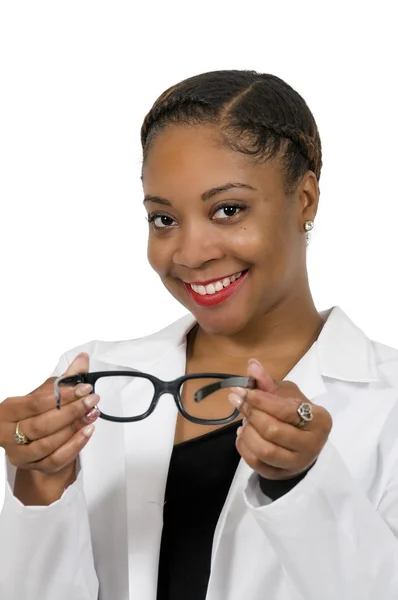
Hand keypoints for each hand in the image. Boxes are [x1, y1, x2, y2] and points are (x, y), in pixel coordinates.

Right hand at [0, 353, 98, 500]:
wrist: (33, 441)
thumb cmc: (37, 414)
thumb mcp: (47, 393)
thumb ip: (65, 379)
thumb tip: (83, 359)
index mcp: (8, 410)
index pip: (35, 403)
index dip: (62, 395)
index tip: (84, 388)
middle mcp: (8, 434)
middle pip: (41, 425)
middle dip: (70, 411)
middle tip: (92, 400)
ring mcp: (20, 453)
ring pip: (48, 444)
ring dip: (74, 428)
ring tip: (92, 415)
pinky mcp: (34, 467)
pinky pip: (56, 459)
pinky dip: (74, 445)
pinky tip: (87, 432)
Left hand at [228, 359, 331, 479]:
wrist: (305, 441)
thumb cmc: (296, 412)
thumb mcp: (287, 393)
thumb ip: (268, 381)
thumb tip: (251, 365)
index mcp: (319, 419)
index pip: (285, 410)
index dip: (260, 400)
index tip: (240, 390)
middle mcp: (312, 444)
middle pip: (273, 431)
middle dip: (251, 414)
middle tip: (237, 401)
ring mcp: (298, 463)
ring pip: (265, 451)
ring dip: (247, 433)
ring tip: (243, 420)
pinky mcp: (283, 475)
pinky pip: (258, 465)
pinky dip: (244, 448)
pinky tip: (243, 435)